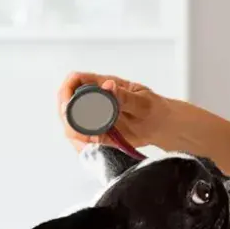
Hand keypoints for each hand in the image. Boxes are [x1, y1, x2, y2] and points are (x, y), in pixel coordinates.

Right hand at [57, 72, 171, 151]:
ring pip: (72, 124)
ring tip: (91, 142)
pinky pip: (82, 139)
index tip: (69, 106)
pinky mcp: (98, 133)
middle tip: (81, 131)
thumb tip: (109, 86)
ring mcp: (95, 118)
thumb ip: (125, 96)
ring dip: (75, 134)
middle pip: (68, 104)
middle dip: (68, 118)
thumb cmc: (155, 109)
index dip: (67, 91)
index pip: (76, 80)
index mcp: (104, 85)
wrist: (162, 127)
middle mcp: (95, 100)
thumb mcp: (143, 102)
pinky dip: (82, 145)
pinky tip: (91, 148)